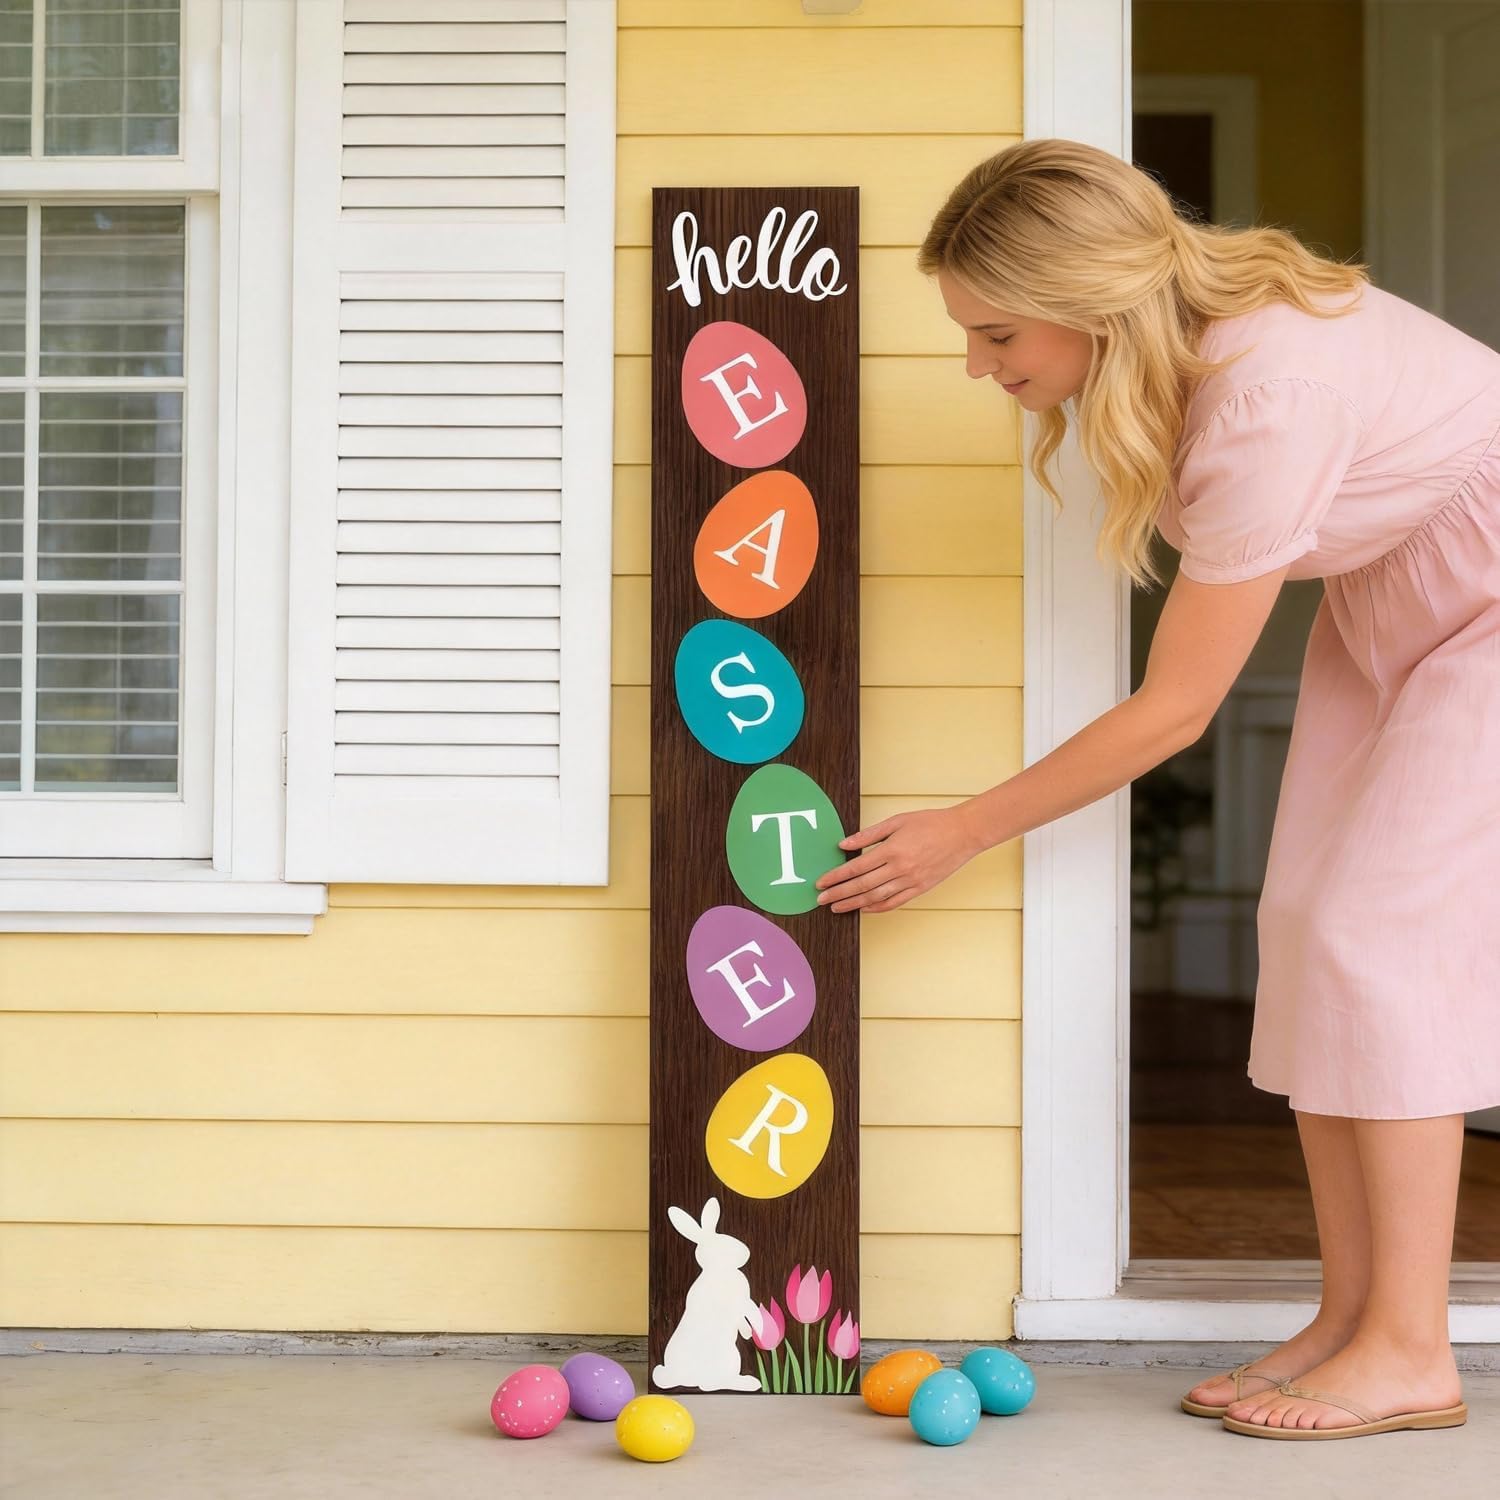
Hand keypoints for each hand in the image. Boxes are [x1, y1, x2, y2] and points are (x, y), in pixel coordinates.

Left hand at [814, 806, 982, 914]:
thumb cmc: (931, 823)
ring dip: (853, 904)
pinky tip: (864, 909)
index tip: (821, 883)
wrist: (963, 833)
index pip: (855, 868)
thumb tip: (844, 844)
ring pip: (876, 898)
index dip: (836, 877)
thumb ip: (869, 835)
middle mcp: (899, 868)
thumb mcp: (897, 821)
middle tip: (821, 900)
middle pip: (861, 886)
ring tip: (837, 908)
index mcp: (892, 850)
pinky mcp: (920, 888)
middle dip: (838, 894)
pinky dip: (877, 908)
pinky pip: (895, 902)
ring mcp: (911, 881)